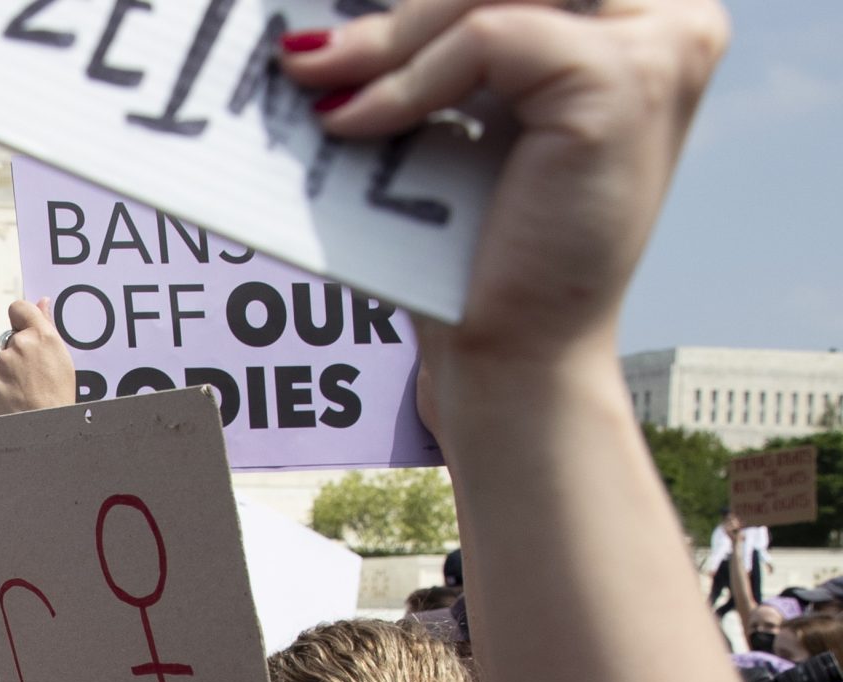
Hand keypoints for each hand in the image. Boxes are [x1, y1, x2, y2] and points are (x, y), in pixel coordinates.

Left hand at [0, 298, 75, 415]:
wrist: (44, 429)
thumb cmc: (58, 394)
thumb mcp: (61, 357)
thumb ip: (46, 326)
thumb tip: (42, 301)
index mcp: (42, 336)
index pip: (19, 308)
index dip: (20, 318)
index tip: (24, 327)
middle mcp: (20, 345)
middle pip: (11, 339)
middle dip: (18, 353)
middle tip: (33, 376)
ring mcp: (1, 362)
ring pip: (1, 360)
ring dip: (9, 370)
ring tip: (25, 390)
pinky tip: (13, 397)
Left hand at [293, 0, 727, 369]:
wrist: (517, 353)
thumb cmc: (484, 244)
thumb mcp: (467, 115)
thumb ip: (436, 44)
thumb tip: (330, 10)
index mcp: (642, 15)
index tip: (337, 23)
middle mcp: (671, 16)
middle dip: (400, 9)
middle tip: (305, 49)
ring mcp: (660, 43)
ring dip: (390, 34)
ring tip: (313, 75)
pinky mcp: (623, 79)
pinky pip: (488, 38)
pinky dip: (408, 80)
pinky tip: (351, 121)